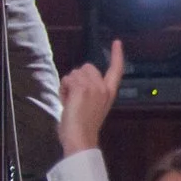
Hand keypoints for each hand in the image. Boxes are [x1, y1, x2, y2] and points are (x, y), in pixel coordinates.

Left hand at [58, 41, 123, 155]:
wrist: (81, 138)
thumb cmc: (83, 128)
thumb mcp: (92, 107)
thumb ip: (90, 93)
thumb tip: (77, 84)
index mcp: (109, 93)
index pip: (116, 70)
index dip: (116, 55)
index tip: (117, 42)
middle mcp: (103, 88)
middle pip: (87, 67)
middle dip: (77, 78)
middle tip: (75, 98)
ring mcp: (93, 87)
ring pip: (74, 72)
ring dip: (68, 85)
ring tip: (71, 103)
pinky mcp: (81, 87)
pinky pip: (66, 79)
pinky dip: (63, 90)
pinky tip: (67, 102)